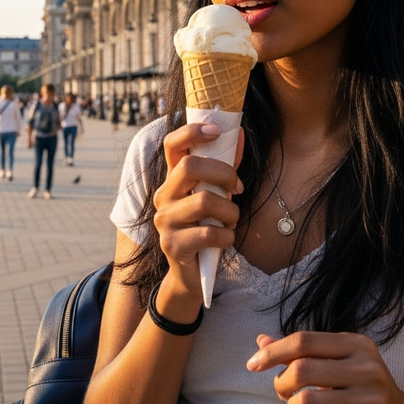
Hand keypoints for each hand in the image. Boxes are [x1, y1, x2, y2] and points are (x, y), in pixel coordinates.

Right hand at [153, 122, 242, 297]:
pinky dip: (227, 236)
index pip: (172, 144)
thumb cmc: (206, 227)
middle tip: (237, 188)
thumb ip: (224, 167)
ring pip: (204, 201)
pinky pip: (209, 233)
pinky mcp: (172, 245)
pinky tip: (226, 239)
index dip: (192, 132)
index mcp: (172, 180)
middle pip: (190, 167)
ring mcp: (164, 221)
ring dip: (230, 211)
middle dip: (224, 174)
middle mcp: (163, 196)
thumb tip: (240, 134)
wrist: (192, 274)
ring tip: (231, 220)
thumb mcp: (215, 194)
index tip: (216, 129)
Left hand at [246, 331, 403, 403]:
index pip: (303, 341)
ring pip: (306, 401)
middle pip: (300, 369)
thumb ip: (302, 352)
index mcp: (358, 345)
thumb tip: (261, 341)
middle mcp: (369, 369)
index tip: (252, 365)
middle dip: (280, 383)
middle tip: (283, 392)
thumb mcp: (339, 363)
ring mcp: (374, 402)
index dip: (272, 352)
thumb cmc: (363, 389)